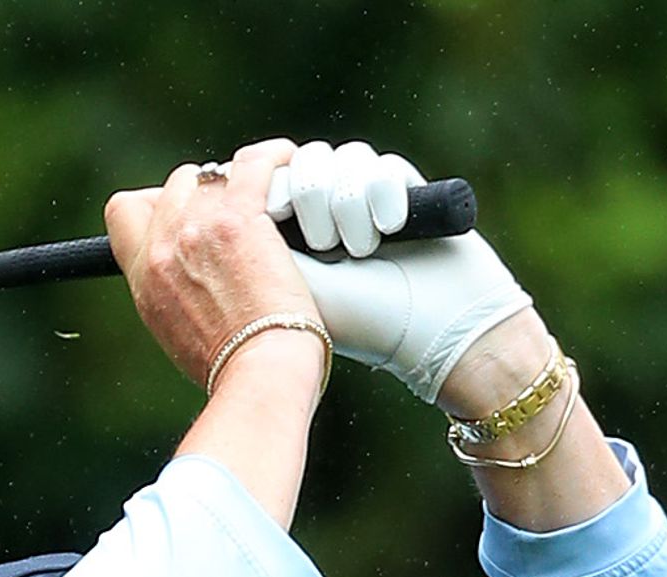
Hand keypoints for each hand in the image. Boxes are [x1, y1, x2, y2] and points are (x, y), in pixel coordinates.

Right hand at [104, 139, 322, 391]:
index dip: (156, 204)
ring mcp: (197, 228)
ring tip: (267, 193)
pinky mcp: (240, 218)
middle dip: (204, 192)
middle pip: (174, 185)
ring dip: (238, 181)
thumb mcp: (180, 336)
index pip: (124, 211)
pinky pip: (255, 163)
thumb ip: (176, 299)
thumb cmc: (232, 369)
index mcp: (144, 277)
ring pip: (212, 173)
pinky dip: (274, 158)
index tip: (184, 217)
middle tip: (237, 210)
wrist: (257, 372)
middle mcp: (163, 247)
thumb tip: (194, 292)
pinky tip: (287, 163)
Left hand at [271, 140, 535, 406]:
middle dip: (311, 197)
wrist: (435, 328)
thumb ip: (253, 234)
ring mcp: (366, 199)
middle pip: (303, 160)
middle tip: (323, 243)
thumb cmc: (355, 317)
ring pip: (342, 158)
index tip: (274, 212)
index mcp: (290, 232)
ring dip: (349, 204)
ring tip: (361, 250)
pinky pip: (383, 164)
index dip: (270, 183)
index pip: (267, 176)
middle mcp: (327, 212)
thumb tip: (231, 187)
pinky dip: (384, 196)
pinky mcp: (406, 190)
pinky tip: (392, 229)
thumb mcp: (289, 281)